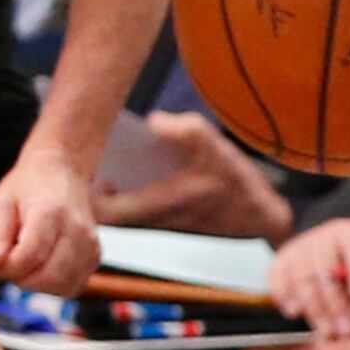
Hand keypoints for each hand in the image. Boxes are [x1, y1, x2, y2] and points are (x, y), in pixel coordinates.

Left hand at [0, 141, 103, 291]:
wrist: (63, 171)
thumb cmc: (30, 186)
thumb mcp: (0, 203)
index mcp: (50, 213)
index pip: (28, 257)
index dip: (6, 267)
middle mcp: (77, 230)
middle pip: (48, 277)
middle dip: (21, 278)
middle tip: (9, 261)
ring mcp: (90, 245)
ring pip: (63, 286)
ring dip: (38, 283)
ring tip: (27, 260)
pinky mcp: (96, 256)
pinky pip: (74, 285)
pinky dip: (55, 284)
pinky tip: (43, 265)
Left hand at [94, 112, 296, 240]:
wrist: (264, 221)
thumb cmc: (239, 187)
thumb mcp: (218, 149)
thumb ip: (186, 129)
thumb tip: (154, 120)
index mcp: (161, 206)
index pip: (106, 214)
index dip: (86, 197)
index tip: (85, 172)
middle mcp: (154, 223)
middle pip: (106, 216)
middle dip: (94, 193)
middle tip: (90, 165)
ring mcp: (160, 229)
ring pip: (121, 218)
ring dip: (111, 196)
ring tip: (108, 166)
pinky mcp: (169, 228)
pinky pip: (137, 216)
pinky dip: (128, 198)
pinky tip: (131, 175)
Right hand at [269, 217, 349, 338]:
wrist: (332, 254)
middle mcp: (323, 237)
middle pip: (324, 269)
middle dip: (336, 304)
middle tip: (347, 330)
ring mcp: (298, 248)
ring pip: (300, 278)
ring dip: (314, 309)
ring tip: (328, 332)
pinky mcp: (280, 261)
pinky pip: (277, 279)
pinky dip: (285, 297)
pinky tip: (296, 313)